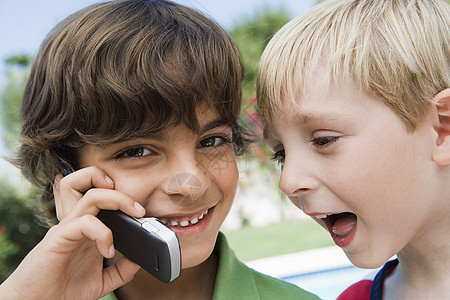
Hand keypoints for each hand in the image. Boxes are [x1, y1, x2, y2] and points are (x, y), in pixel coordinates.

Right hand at [0, 167, 145, 299]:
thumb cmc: (63, 290)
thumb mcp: (102, 280)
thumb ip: (121, 270)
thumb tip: (142, 260)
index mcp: (89, 229)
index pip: (103, 198)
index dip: (124, 197)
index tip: (144, 212)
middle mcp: (78, 223)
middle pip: (95, 187)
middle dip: (122, 192)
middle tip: (141, 210)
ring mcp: (68, 228)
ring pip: (91, 196)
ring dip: (116, 199)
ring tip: (134, 214)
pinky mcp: (59, 238)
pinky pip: (84, 222)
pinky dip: (103, 233)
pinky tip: (109, 252)